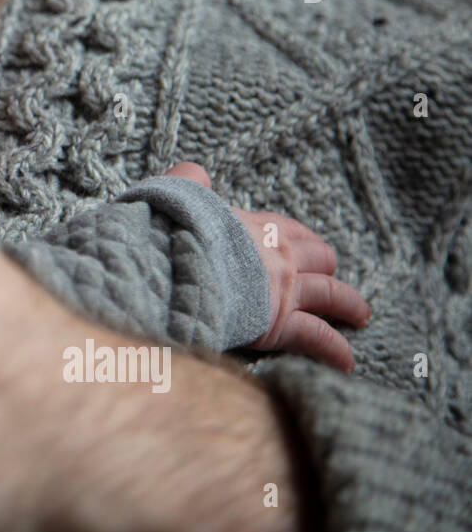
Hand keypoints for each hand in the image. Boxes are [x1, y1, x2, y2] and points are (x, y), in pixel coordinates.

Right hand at [164, 162, 370, 372]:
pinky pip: (317, 336)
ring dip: (349, 305)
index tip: (306, 245)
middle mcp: (278, 256)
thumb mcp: (178, 197)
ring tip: (360, 316)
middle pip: (320, 258)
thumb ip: (189, 182)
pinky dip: (335, 349)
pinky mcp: (279, 323)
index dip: (301, 238)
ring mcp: (284, 290)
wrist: (173, 267)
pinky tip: (347, 360)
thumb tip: (193, 170)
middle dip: (327, 268)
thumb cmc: (172, 234)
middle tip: (330, 277)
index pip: (288, 228)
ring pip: (331, 295)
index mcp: (254, 226)